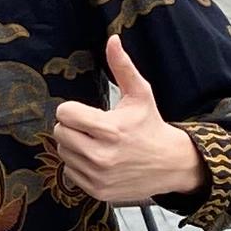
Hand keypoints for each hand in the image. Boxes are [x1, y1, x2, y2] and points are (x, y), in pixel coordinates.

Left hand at [48, 34, 206, 206]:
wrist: (171, 164)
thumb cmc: (150, 125)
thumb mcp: (140, 94)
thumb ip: (122, 67)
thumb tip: (113, 39)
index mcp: (109, 130)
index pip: (65, 114)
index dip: (74, 110)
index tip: (87, 112)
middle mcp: (101, 156)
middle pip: (60, 133)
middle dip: (72, 127)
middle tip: (91, 128)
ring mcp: (98, 176)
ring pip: (63, 153)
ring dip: (75, 146)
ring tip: (96, 143)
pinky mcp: (97, 191)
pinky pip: (70, 172)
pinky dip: (79, 166)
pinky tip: (98, 160)